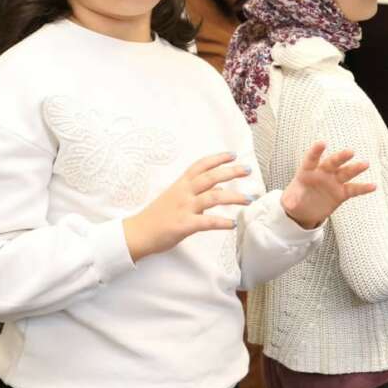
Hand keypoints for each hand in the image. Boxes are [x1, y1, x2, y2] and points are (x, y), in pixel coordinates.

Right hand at [123, 153, 248, 261]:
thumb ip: (197, 193)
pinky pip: (207, 222)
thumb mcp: (176, 198)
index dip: (217, 158)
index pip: (200, 165)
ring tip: (249, 199)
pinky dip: (222, 222)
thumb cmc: (157, 216)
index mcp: (181, 184)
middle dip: (231, 172)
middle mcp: (183, 192)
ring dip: (234, 197)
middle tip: (247, 169)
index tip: (233, 155)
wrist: (138, 233)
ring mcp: (184, 208)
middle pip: (211, 177)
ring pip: (213, 197)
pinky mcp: (184, 225)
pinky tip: (233, 224)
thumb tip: (219, 190)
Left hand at [280, 142, 373, 229]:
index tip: (322, 143)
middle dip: (341, 157)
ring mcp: (333, 182)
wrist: (304, 210)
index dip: (316, 151)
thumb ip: (291, 200)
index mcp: (307, 171)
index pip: (311, 159)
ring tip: (365, 164)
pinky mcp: (341, 193)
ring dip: (355, 169)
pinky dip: (363, 188)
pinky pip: (353, 189)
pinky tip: (373, 186)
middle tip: (350, 152)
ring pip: (345, 173)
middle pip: (332, 163)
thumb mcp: (290, 201)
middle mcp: (322, 173)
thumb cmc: (295, 200)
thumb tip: (290, 204)